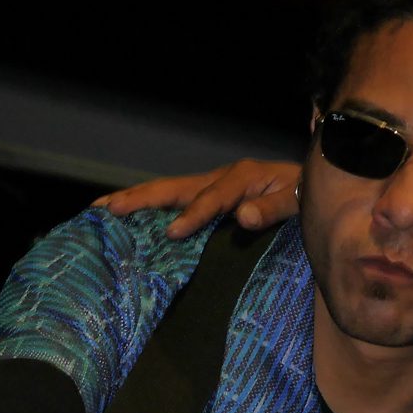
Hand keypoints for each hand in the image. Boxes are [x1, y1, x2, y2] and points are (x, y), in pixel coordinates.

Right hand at [94, 159, 301, 238]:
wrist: (310, 184)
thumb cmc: (304, 195)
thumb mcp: (297, 201)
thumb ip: (272, 209)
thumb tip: (243, 217)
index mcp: (241, 178)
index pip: (211, 199)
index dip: (192, 216)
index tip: (173, 234)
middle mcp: (220, 178)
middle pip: (174, 187)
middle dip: (141, 198)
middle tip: (109, 208)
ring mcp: (210, 186)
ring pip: (168, 191)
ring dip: (136, 199)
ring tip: (101, 208)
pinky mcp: (208, 197)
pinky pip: (175, 201)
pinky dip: (149, 208)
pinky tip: (128, 218)